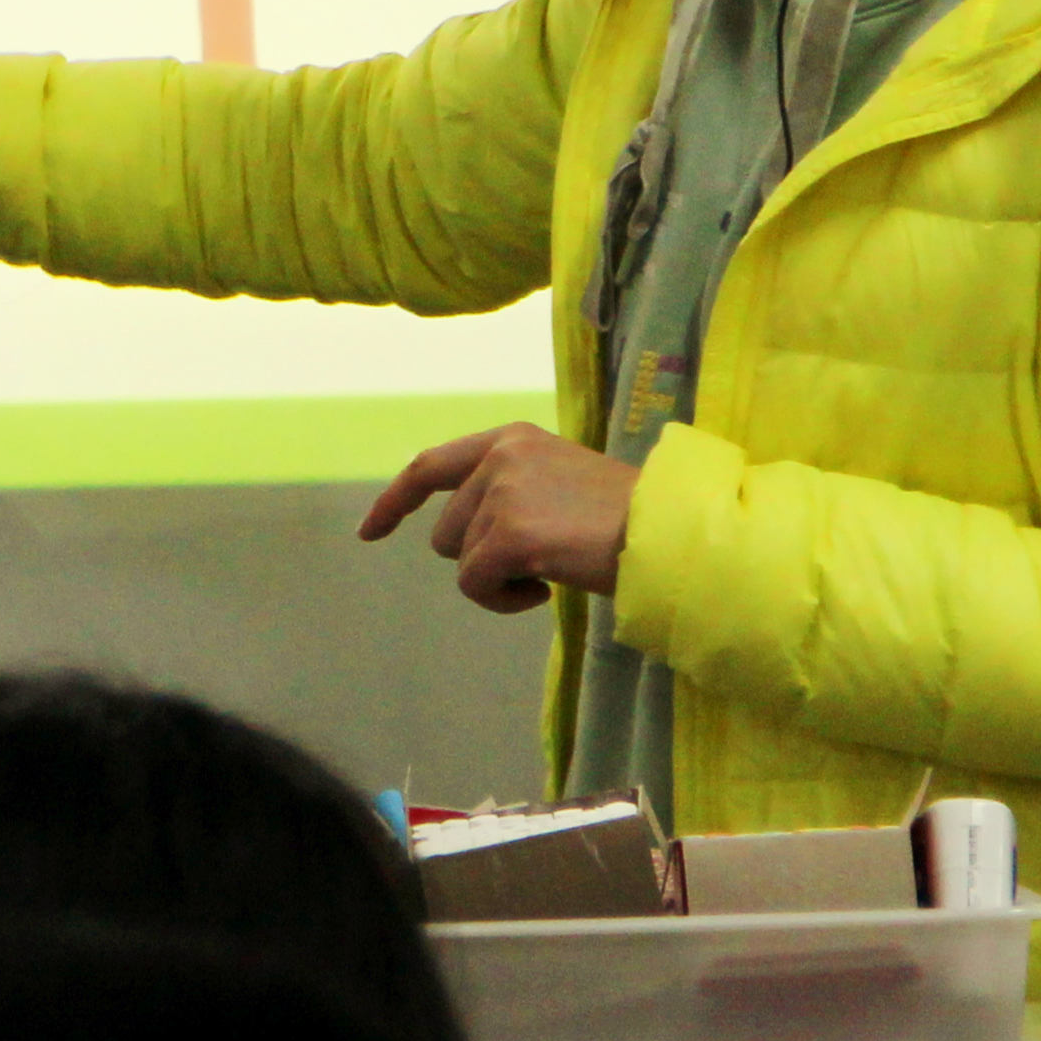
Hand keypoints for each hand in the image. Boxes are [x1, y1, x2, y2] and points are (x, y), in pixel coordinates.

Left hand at [356, 423, 636, 614]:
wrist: (671, 536)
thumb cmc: (627, 520)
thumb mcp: (559, 484)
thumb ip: (510, 491)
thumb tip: (465, 532)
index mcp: (511, 439)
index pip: (430, 466)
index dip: (395, 501)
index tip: (370, 532)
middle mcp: (500, 457)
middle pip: (447, 531)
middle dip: (483, 557)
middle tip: (542, 561)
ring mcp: (503, 493)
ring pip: (461, 561)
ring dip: (499, 579)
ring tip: (553, 569)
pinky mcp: (510, 534)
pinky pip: (476, 586)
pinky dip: (504, 601)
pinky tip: (546, 591)